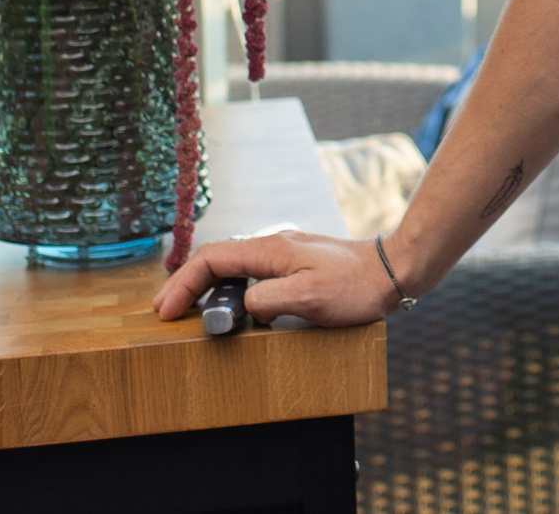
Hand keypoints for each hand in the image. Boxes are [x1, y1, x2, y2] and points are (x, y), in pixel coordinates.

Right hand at [152, 228, 402, 327]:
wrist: (392, 272)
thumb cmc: (355, 286)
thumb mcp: (309, 297)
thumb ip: (268, 299)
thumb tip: (244, 305)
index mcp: (270, 249)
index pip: (211, 259)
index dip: (183, 283)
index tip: (166, 310)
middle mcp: (273, 246)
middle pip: (217, 260)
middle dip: (187, 284)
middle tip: (167, 311)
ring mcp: (285, 255)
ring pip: (233, 267)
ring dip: (208, 287)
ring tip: (191, 312)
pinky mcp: (297, 267)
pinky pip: (252, 276)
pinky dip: (233, 291)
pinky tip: (236, 311)